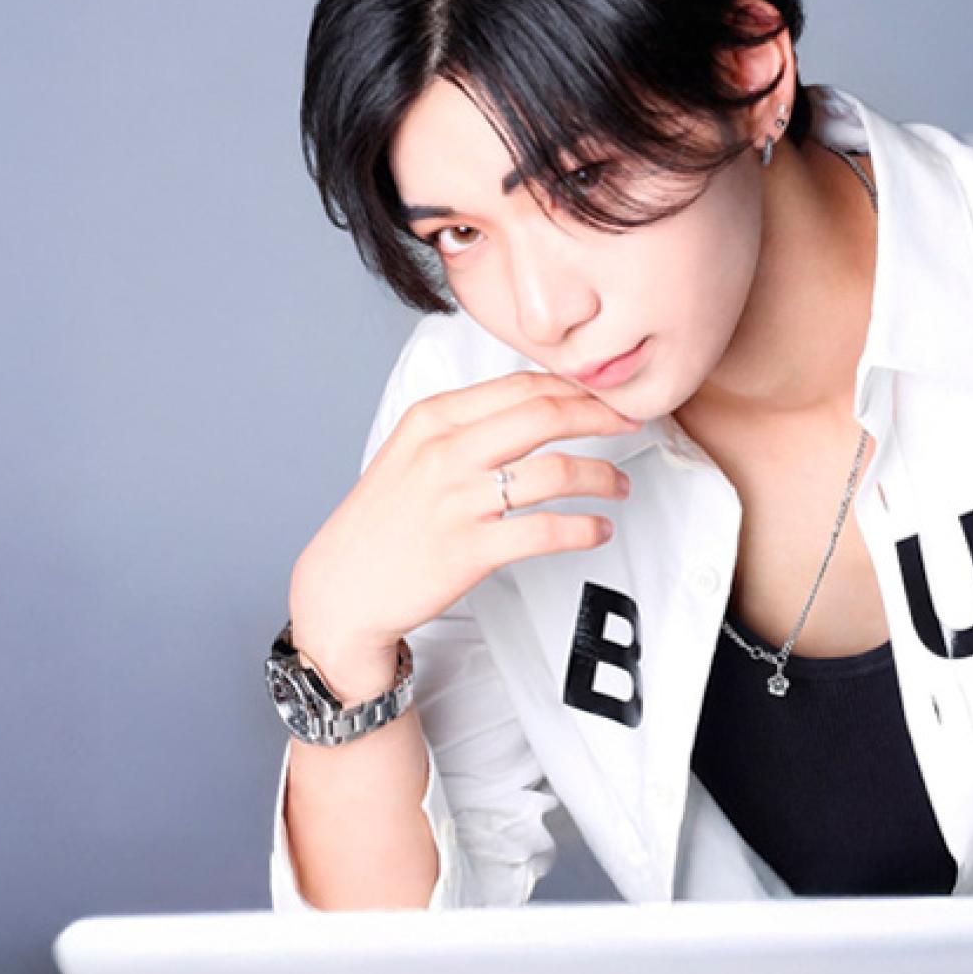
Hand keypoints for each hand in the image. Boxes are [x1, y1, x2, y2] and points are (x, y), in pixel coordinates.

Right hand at [289, 369, 638, 667]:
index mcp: (432, 418)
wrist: (341, 587)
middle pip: (546, 414)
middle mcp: (445, 451)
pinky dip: (584, 529)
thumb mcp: (411, 451)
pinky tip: (597, 530)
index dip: (575, 387)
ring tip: (619, 486)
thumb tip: (532, 403)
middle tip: (631, 423)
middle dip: (602, 414)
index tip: (605, 395)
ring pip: (555, 471)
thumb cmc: (382, 521)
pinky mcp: (469, 549)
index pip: (521, 386)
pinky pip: (546, 531)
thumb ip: (464, 425)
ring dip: (601, 476)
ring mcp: (457, 500)